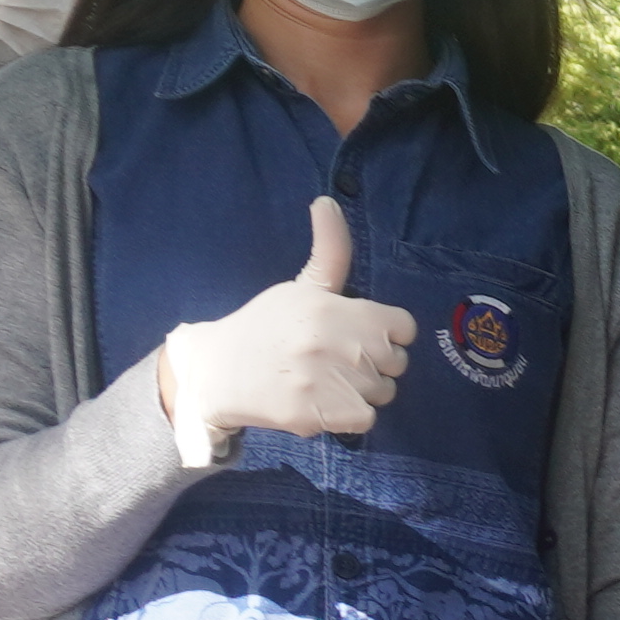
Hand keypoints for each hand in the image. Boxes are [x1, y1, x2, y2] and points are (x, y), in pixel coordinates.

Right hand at [153, 195, 410, 463]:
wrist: (216, 373)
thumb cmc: (266, 327)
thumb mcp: (300, 287)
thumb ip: (330, 251)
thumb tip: (327, 200)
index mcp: (331, 308)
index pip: (402, 327)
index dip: (387, 333)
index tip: (362, 336)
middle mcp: (332, 343)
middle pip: (397, 363)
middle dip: (375, 364)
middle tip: (337, 360)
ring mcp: (325, 381)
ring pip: (384, 393)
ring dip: (363, 392)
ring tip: (327, 381)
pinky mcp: (317, 415)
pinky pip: (366, 419)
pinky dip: (350, 416)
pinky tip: (324, 402)